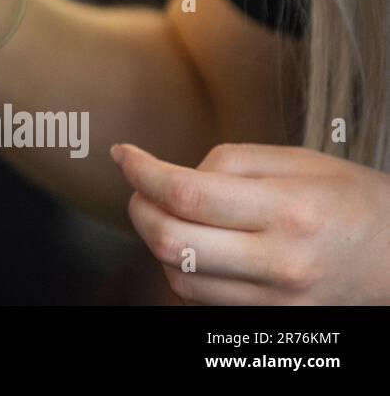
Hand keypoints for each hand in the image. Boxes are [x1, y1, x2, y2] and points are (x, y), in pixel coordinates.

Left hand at [112, 141, 389, 303]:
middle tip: (139, 185)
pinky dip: (182, 271)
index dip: (141, 171)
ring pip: (178, 278)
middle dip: (138, 208)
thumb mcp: (299, 161)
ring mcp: (274, 301)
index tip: (123, 153)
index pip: (187, 194)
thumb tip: (173, 173)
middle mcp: (279, 263)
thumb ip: (230, 162)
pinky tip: (195, 244)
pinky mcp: (269, 322)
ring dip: (157, 242)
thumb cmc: (351, 200)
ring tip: (169, 213)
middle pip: (172, 242)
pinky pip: (200, 301)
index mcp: (288, 211)